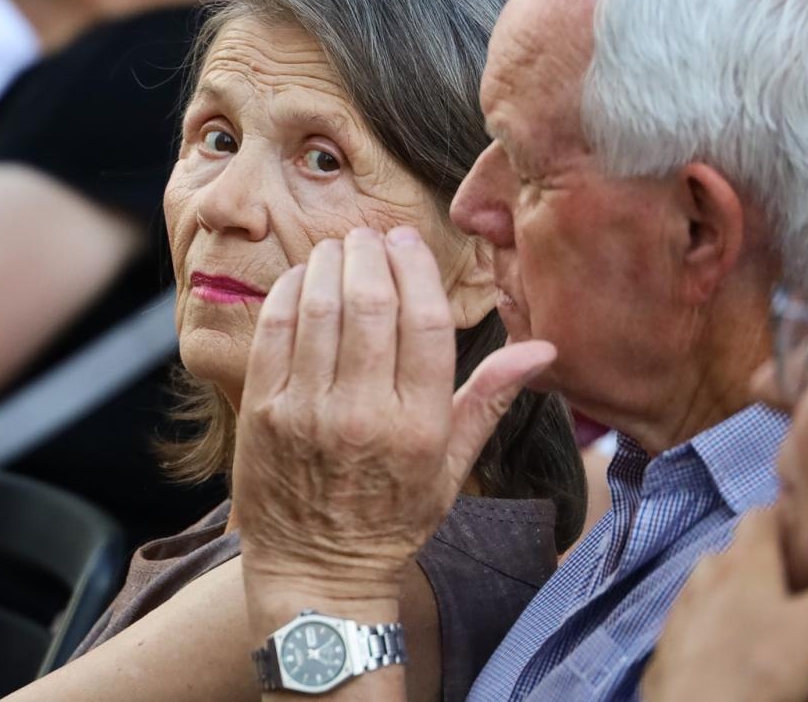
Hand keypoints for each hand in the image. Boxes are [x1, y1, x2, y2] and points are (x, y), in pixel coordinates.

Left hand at [233, 227, 555, 607]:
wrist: (317, 571)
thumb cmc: (391, 518)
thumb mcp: (452, 466)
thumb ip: (490, 398)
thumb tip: (544, 347)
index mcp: (419, 426)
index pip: (424, 321)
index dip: (416, 267)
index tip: (409, 241)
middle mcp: (364, 414)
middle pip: (370, 302)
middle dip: (371, 253)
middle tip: (372, 237)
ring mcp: (307, 411)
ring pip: (321, 306)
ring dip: (331, 262)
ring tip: (341, 249)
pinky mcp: (263, 409)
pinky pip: (274, 329)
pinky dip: (290, 291)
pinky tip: (304, 279)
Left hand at [641, 505, 807, 701]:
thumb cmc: (757, 666)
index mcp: (740, 562)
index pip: (763, 515)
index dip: (790, 518)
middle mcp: (706, 578)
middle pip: (749, 563)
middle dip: (785, 583)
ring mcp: (687, 614)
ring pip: (736, 609)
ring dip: (770, 627)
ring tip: (806, 662)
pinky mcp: (677, 650)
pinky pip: (719, 643)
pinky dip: (747, 656)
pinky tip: (779, 684)